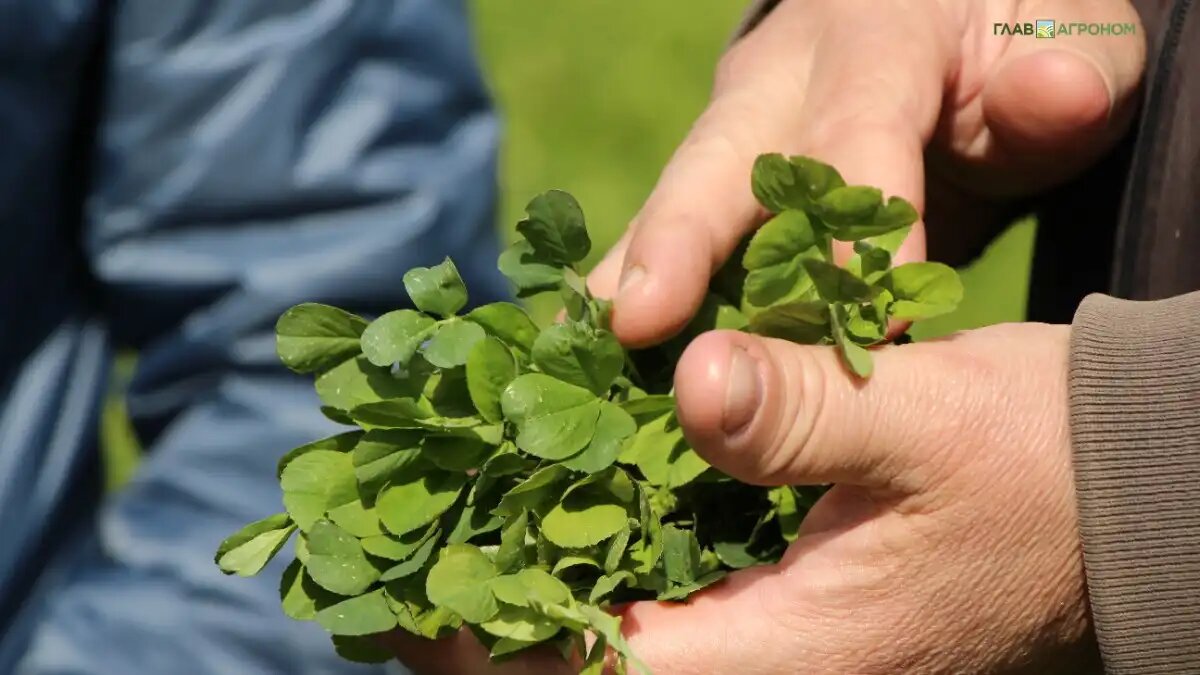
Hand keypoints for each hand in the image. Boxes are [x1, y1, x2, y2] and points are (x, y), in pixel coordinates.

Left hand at [384, 323, 1091, 672]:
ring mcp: (779, 628)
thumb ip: (806, 411)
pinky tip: (557, 478)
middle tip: (398, 541)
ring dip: (534, 571)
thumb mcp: (932, 423)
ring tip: (447, 509)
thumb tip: (683, 377)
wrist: (1116, 487)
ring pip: (622, 622)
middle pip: (596, 663)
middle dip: (492, 612)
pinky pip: (665, 578)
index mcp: (796, 649)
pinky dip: (599, 534)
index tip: (409, 596)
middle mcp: (773, 655)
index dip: (499, 644)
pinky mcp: (786, 587)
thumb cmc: (1039, 463)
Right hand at [590, 0, 1143, 347]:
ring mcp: (736, 128)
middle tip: (634, 319)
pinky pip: (673, 241)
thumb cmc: (1007, 52)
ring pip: (677, 205)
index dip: (860, 231)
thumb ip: (1065, 79)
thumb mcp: (1069, 46)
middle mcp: (781, 77)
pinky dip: (639, 298)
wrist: (941, 38)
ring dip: (633, 282)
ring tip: (584, 352)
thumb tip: (1050, 96)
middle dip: (678, 242)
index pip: (859, 133)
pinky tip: (602, 356)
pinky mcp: (716, 179)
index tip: (870, 332)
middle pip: (719, 160)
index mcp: (874, 35)